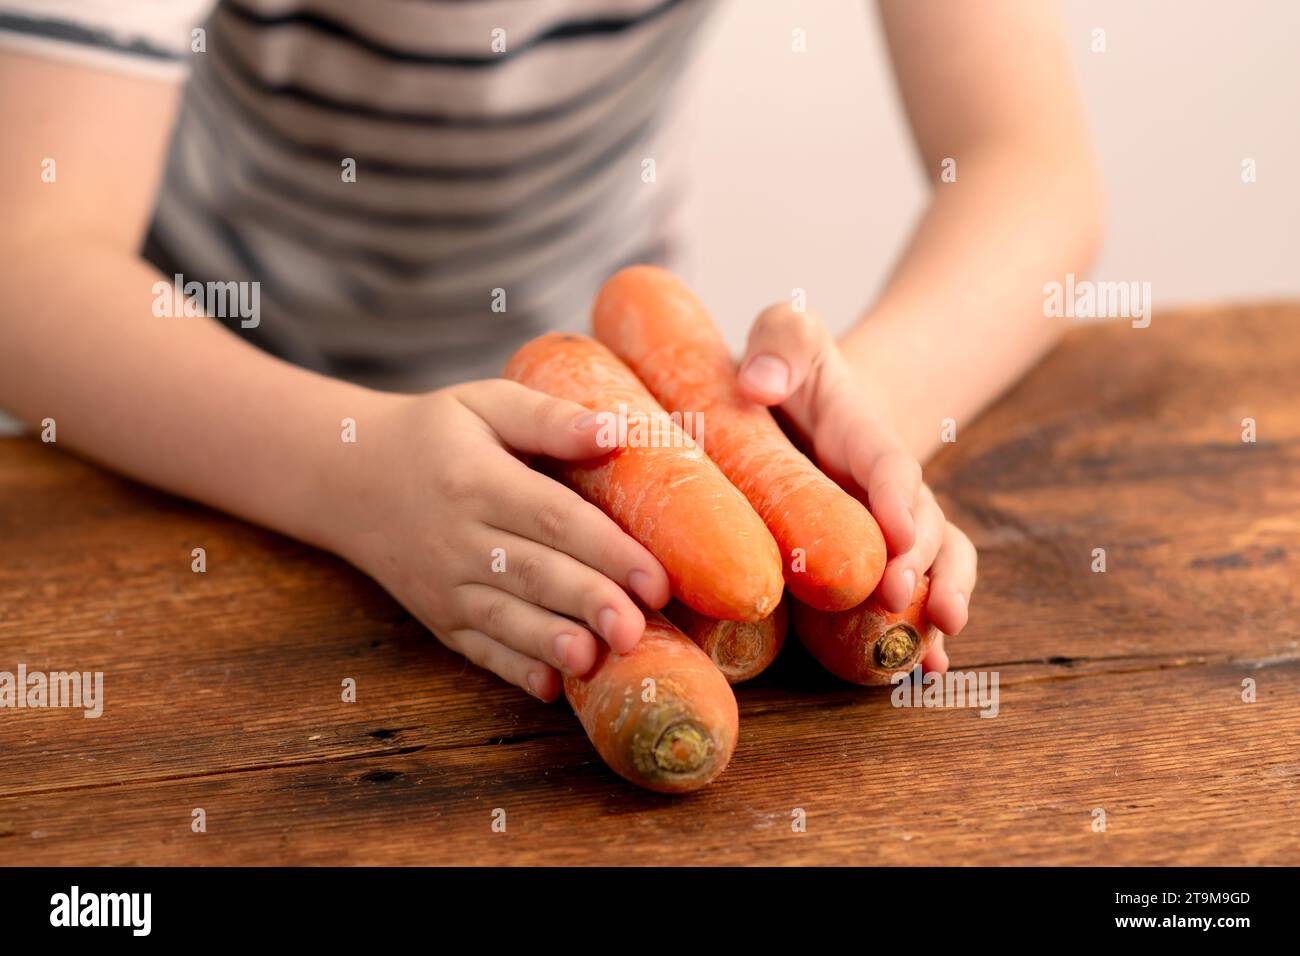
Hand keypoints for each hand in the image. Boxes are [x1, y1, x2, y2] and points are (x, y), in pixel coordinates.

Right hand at [328, 380, 670, 700]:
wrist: (348, 478)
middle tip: (638, 629)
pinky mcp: (440, 619)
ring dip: (553, 643)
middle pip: (534, 575)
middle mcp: (458, 539)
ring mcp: (445, 586)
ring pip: (507, 620)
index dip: (606, 550)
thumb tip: (616, 430)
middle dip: (589, 603)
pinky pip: (479, 650)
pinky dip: (514, 670)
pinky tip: (552, 686)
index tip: (656, 577)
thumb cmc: (434, 436)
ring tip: (597, 660)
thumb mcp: (484, 404)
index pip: (552, 519)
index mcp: (477, 481)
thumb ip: (548, 418)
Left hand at [736, 303, 975, 670]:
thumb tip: (760, 383)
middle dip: (919, 564)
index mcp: (866, 437)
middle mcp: (891, 491)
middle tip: (898, 594)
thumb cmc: (793, 368)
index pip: (890, 465)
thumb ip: (781, 342)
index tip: (896, 531)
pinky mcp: (881, 561)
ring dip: (942, 601)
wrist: (812, 407)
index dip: (896, 498)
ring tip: (934, 644)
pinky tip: (927, 672)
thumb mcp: (787, 335)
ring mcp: (893, 530)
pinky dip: (927, 633)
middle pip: (924, 526)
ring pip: (938, 565)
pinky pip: (918, 594)